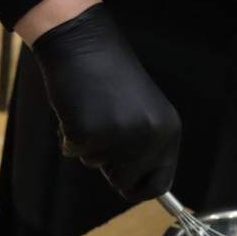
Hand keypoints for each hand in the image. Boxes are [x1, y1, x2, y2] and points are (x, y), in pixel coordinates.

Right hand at [29, 3, 180, 200]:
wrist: (85, 46)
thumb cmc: (110, 77)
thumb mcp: (142, 113)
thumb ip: (145, 147)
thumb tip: (136, 186)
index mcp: (168, 132)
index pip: (159, 184)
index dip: (139, 189)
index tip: (127, 186)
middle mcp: (148, 139)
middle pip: (122, 181)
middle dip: (107, 165)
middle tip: (103, 130)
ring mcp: (119, 138)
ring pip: (94, 165)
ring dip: (87, 144)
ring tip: (91, 110)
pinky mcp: (88, 134)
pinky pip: (71, 151)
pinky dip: (68, 134)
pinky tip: (76, 109)